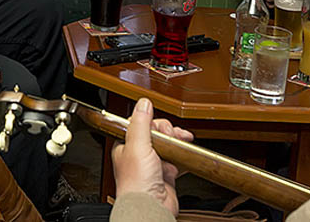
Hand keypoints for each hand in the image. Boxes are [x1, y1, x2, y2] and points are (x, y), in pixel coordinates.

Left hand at [111, 98, 193, 216]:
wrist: (151, 207)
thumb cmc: (136, 183)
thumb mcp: (138, 145)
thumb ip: (140, 122)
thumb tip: (143, 103)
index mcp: (126, 145)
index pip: (140, 124)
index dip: (153, 122)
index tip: (161, 124)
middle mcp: (138, 154)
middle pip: (157, 133)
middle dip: (168, 132)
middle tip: (172, 136)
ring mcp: (153, 165)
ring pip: (168, 146)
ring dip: (177, 142)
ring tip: (182, 141)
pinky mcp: (165, 175)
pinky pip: (176, 162)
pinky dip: (182, 159)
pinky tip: (183, 158)